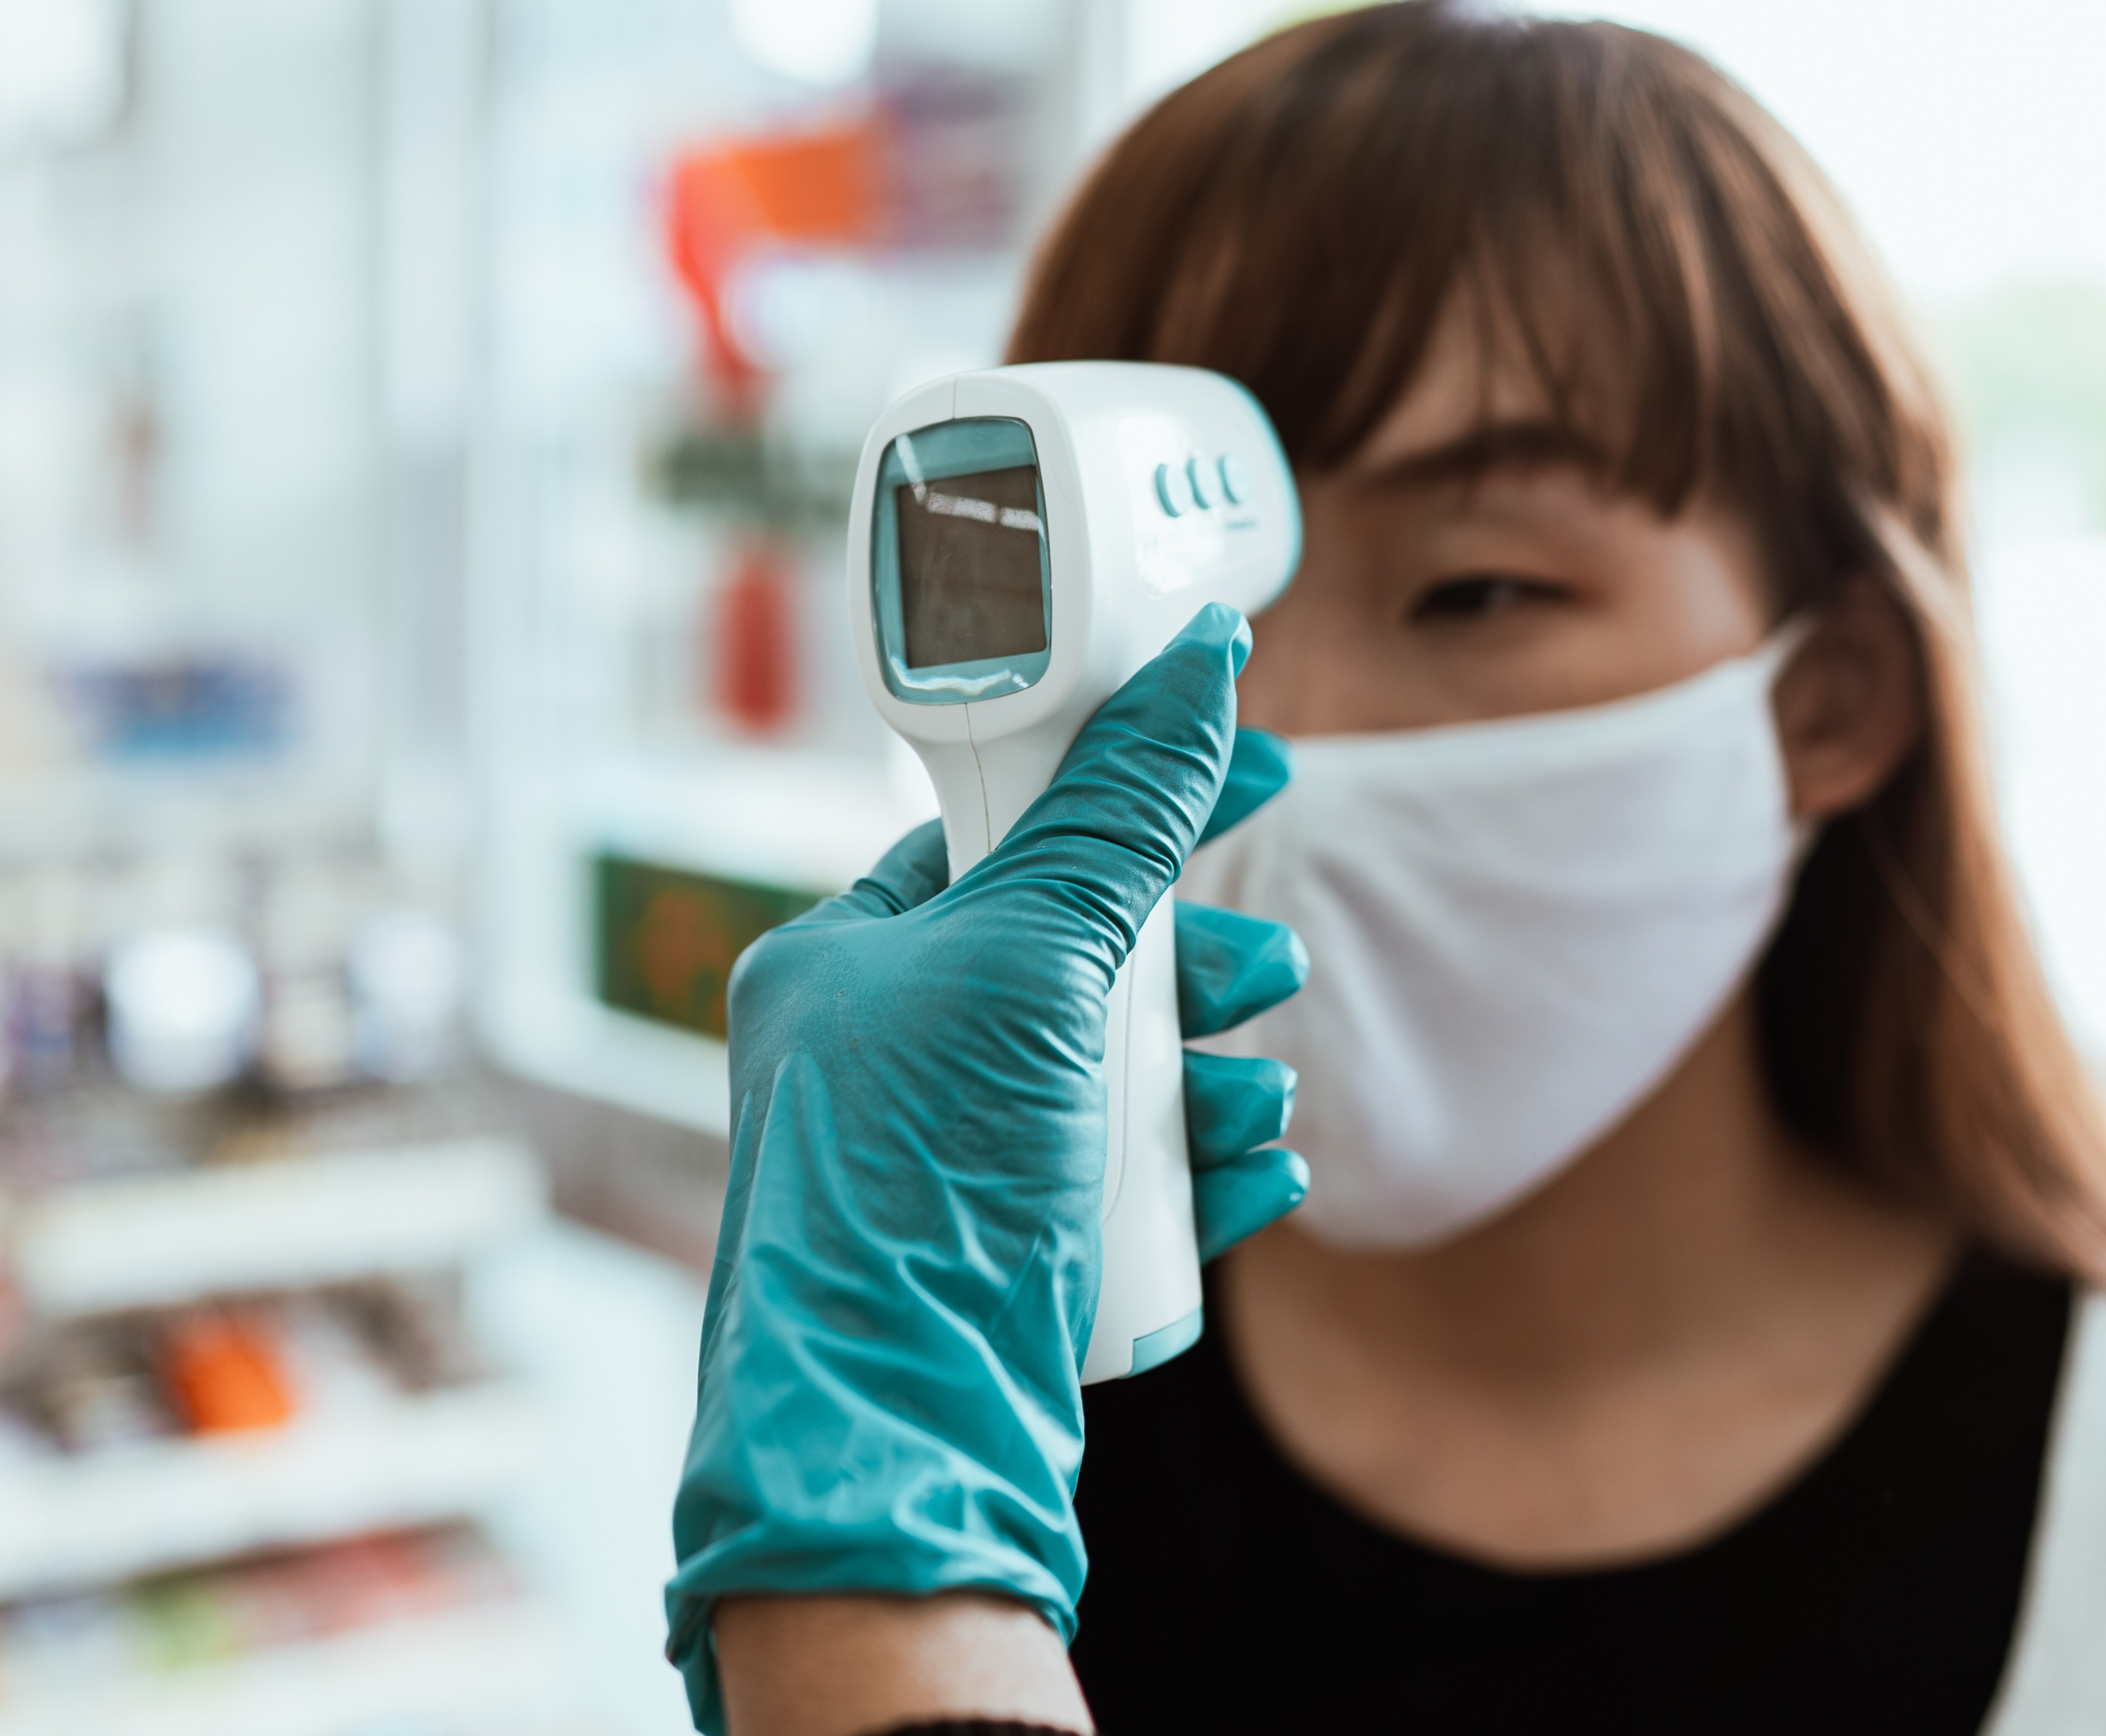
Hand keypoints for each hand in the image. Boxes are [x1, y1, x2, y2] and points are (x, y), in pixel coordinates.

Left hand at [665, 606, 1307, 1730]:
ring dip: (1212, 1075)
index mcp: (845, 958)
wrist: (901, 1440)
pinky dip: (1200, 1167)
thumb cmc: (924, 1182)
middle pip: (1082, 951)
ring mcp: (947, 1159)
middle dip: (1192, 964)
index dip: (1130, 789)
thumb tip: (1198, 664)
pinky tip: (1255, 1174)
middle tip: (1260, 973)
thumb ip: (1121, 815)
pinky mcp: (1011, 1251)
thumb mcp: (1034, 960)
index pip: (1003, 826)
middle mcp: (885, 1053)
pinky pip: (1131, 1175)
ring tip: (1254, 1102)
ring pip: (1120, 1070)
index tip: (1246, 763)